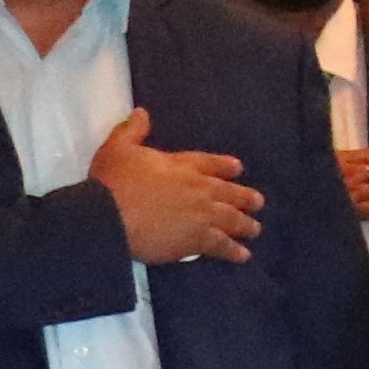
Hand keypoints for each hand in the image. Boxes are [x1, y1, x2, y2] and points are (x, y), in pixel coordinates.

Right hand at [93, 108, 260, 264]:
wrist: (110, 215)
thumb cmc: (112, 181)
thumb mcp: (117, 148)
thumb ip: (132, 131)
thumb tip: (141, 112)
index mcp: (181, 166)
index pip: (209, 163)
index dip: (224, 166)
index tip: (239, 168)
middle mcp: (198, 188)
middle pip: (229, 193)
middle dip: (245, 197)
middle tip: (259, 202)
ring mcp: (202, 214)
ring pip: (231, 219)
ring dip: (245, 224)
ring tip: (255, 229)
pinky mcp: (197, 239)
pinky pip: (222, 246)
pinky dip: (234, 251)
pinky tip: (243, 256)